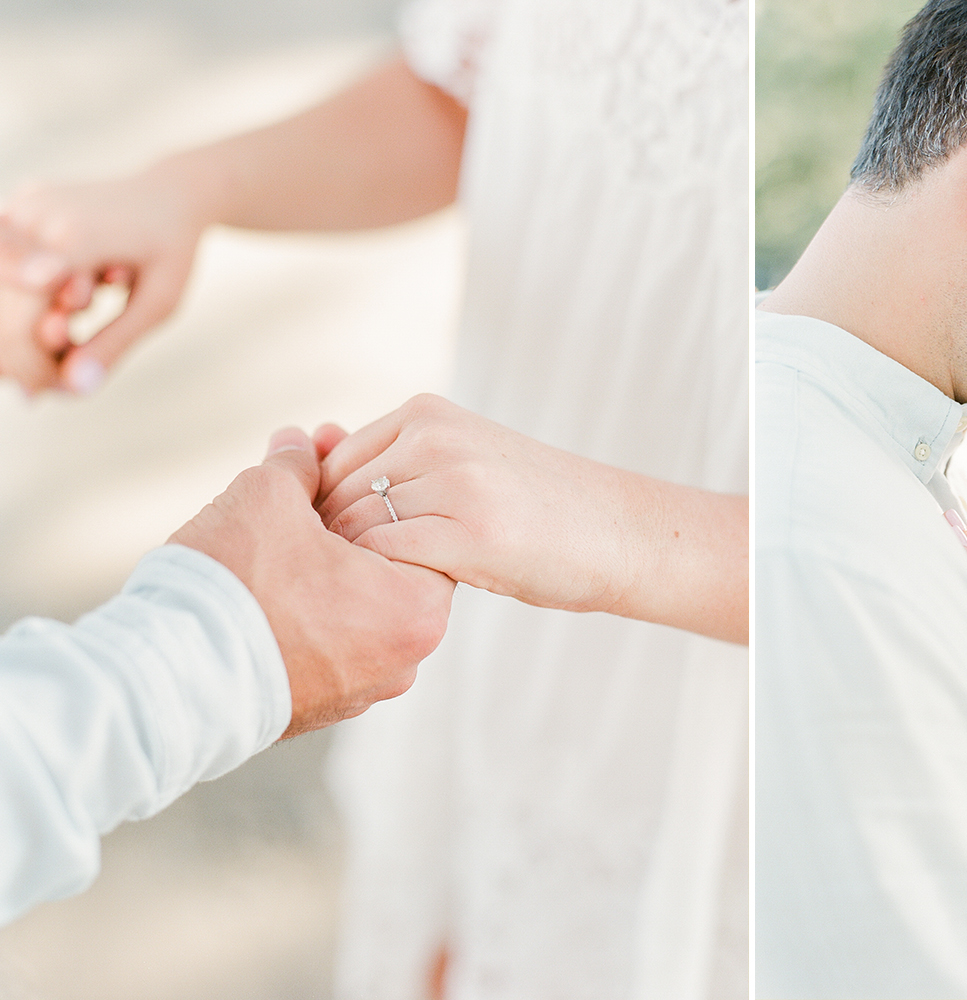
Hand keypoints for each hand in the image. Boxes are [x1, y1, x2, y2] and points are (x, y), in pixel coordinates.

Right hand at [0, 168, 208, 393]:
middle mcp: (38, 215)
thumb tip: (74, 390)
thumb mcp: (158, 304)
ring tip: (68, 334)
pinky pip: (4, 270)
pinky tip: (61, 310)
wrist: (169, 195)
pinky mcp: (17, 207)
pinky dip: (20, 304)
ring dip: (22, 330)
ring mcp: (22, 206)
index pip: (26, 317)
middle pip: (5, 308)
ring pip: (1, 292)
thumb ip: (114, 343)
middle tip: (56, 381)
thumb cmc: (170, 252)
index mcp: (76, 236)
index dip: (34, 363)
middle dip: (27, 355)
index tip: (55, 391)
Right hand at [170, 426, 455, 737]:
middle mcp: (405, 660)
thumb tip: (302, 441)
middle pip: (385, 571)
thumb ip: (298, 466)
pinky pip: (326, 645)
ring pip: (353, 610)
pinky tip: (263, 584)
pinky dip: (304, 614)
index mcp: (417, 609)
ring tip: (272, 536)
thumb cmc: (234, 586)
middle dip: (343, 525)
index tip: (328, 467)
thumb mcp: (268, 497)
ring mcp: (364, 691)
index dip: (368, 492)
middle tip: (300, 492)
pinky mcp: (321, 708)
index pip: (416, 533)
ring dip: (321, 570)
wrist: (167, 680)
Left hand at [315, 394, 748, 643]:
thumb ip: (391, 461)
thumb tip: (304, 449)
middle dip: (331, 546)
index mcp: (426, 413)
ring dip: (357, 569)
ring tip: (384, 593)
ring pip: (355, 530)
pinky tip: (410, 597)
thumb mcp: (460, 460)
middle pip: (335, 498)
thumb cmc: (531, 505)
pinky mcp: (473, 534)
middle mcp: (435, 437)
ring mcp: (455, 482)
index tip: (340, 555)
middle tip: (357, 584)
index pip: (330, 464)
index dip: (321, 517)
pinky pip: (388, 557)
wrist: (615, 532)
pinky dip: (385, 582)